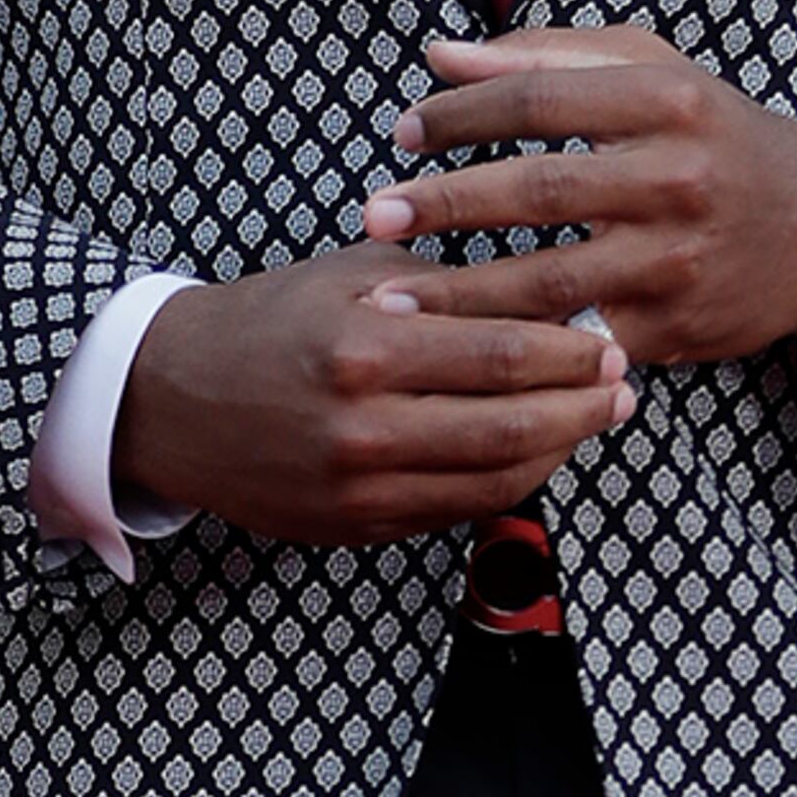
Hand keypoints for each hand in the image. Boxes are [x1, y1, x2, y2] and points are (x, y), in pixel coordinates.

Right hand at [113, 240, 632, 546]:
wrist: (171, 398)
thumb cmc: (270, 320)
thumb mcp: (350, 270)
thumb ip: (440, 280)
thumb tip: (539, 287)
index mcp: (367, 346)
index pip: (503, 355)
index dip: (572, 351)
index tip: (611, 337)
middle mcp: (366, 425)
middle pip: (512, 426)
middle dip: (584, 407)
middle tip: (625, 385)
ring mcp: (360, 487)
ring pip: (494, 481)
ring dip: (558, 450)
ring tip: (594, 419)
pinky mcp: (354, 527)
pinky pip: (456, 512)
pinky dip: (508, 484)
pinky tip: (535, 453)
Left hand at [363, 27, 796, 366]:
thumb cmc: (713, 133)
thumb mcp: (649, 70)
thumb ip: (543, 58)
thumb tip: (439, 56)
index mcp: (665, 101)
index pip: (538, 100)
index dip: (461, 114)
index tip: (406, 132)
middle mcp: (676, 178)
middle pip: (539, 190)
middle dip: (446, 204)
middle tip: (376, 213)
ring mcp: (678, 259)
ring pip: (550, 280)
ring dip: (461, 294)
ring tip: (390, 297)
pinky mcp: (676, 326)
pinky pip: (579, 339)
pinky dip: (518, 347)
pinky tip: (461, 351)